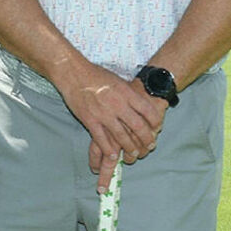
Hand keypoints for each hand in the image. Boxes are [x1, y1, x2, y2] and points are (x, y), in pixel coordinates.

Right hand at [63, 67, 165, 189]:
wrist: (73, 73)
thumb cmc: (95, 74)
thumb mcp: (118, 80)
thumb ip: (128, 93)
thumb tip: (139, 102)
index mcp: (126, 93)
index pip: (147, 110)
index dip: (155, 121)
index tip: (157, 127)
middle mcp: (117, 104)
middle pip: (137, 126)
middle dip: (146, 138)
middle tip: (150, 145)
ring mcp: (103, 114)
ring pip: (121, 136)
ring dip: (129, 147)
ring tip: (134, 155)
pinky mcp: (90, 120)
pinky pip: (101, 139)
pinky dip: (108, 149)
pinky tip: (113, 156)